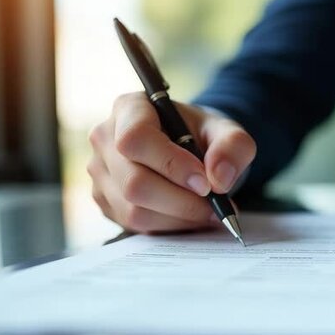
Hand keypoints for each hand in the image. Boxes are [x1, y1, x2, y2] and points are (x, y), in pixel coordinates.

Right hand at [88, 92, 255, 233]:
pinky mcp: (105, 200)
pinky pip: (135, 225)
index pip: (136, 138)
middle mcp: (105, 138)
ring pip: (134, 210)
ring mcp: (100, 172)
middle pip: (134, 182)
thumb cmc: (203, 135)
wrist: (192, 149)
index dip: (171, 165)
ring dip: (179, 217)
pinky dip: (169, 226)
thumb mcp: (228, 132)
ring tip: (208, 210)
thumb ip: (233, 146)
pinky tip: (189, 215)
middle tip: (216, 205)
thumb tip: (219, 179)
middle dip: (182, 201)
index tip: (205, 182)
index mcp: (130, 108)